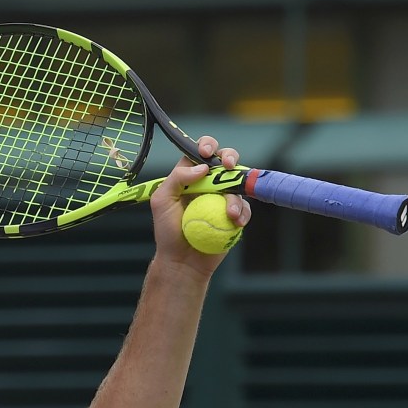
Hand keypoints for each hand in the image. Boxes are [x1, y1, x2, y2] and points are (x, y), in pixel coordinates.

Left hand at [149, 137, 251, 275]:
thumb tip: (202, 166)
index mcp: (189, 176)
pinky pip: (245, 207)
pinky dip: (242, 213)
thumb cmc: (168, 231)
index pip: (199, 153)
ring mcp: (222, 199)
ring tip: (229, 214)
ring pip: (237, 184)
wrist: (182, 261)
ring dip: (235, 196)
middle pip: (224, 160)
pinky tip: (235, 222)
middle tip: (228, 165)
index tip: (207, 152)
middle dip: (230, 156)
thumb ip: (176, 179)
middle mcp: (208, 184)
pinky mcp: (233, 215)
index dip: (207, 146)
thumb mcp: (162, 201)